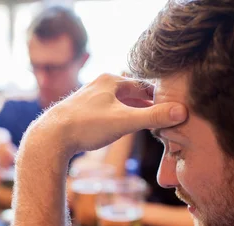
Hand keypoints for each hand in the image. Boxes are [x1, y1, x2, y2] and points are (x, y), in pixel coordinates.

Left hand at [23, 73, 187, 156]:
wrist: (51, 137)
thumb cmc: (86, 126)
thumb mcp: (124, 121)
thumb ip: (152, 117)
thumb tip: (182, 112)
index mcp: (112, 81)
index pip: (144, 86)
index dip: (160, 98)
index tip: (173, 109)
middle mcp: (101, 84)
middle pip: (132, 94)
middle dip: (147, 106)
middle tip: (163, 118)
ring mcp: (90, 97)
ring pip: (119, 103)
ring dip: (133, 112)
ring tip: (147, 124)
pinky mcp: (83, 111)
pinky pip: (108, 111)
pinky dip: (119, 118)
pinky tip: (122, 128)